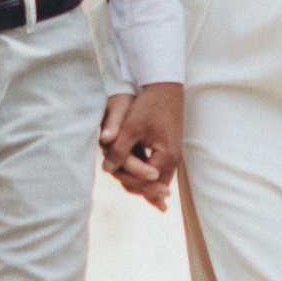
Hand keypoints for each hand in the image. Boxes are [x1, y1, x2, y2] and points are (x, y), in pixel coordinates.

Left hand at [100, 82, 183, 210]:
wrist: (166, 88)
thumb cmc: (149, 106)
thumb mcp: (131, 128)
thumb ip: (119, 150)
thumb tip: (107, 169)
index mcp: (166, 157)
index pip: (146, 180)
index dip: (128, 179)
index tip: (113, 175)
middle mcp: (173, 160)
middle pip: (154, 185)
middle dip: (139, 187)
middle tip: (126, 190)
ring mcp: (173, 156)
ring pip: (157, 180)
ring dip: (145, 185)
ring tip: (137, 192)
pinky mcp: (169, 151)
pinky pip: (158, 171)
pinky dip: (150, 178)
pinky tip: (143, 181)